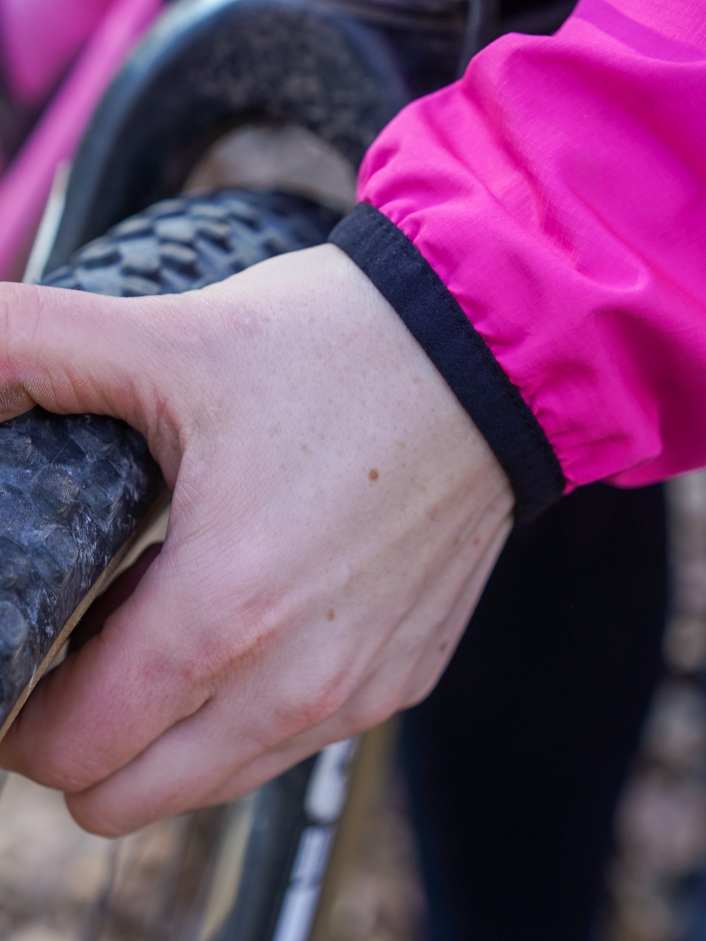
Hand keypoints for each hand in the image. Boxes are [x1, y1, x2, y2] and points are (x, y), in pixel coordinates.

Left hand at [0, 245, 512, 834]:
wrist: (486, 355)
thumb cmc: (336, 349)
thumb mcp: (169, 340)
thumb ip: (28, 349)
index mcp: (224, 612)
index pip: (73, 748)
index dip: (20, 719)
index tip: (26, 661)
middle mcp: (299, 680)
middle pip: (130, 797)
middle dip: (83, 741)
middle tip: (87, 646)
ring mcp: (361, 690)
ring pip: (211, 782)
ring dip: (166, 731)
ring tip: (169, 627)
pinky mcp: (405, 677)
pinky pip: (292, 740)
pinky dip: (247, 708)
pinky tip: (255, 620)